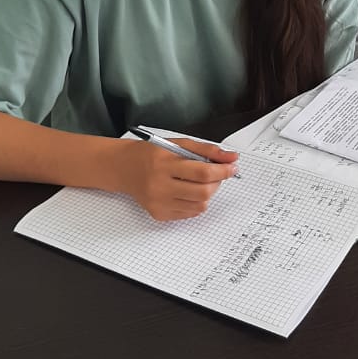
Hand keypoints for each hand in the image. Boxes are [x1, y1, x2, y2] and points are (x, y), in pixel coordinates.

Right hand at [117, 138, 238, 220]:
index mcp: (164, 164)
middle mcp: (159, 185)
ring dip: (207, 194)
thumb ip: (207, 150)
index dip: (222, 171)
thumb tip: (232, 158)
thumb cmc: (152, 154)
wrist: (124, 168)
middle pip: (203, 192)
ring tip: (200, 182)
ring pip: (199, 206)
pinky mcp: (159, 214)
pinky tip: (187, 191)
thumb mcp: (179, 144)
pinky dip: (195, 202)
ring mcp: (158, 203)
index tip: (232, 167)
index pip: (202, 172)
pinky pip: (189, 213)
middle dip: (217, 183)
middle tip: (216, 175)